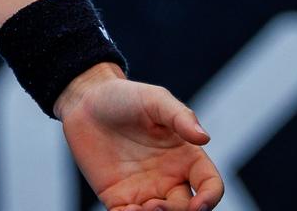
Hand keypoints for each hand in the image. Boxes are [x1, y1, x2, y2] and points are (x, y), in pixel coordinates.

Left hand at [55, 63, 223, 210]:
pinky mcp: (119, 198)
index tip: (199, 204)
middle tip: (156, 205)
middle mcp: (169, 178)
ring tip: (140, 209)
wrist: (85, 101)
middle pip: (186, 208)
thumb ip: (181, 117)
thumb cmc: (125, 97)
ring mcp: (145, 190)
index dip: (210, 197)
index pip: (209, 184)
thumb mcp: (155, 100)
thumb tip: (204, 137)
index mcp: (185, 156)